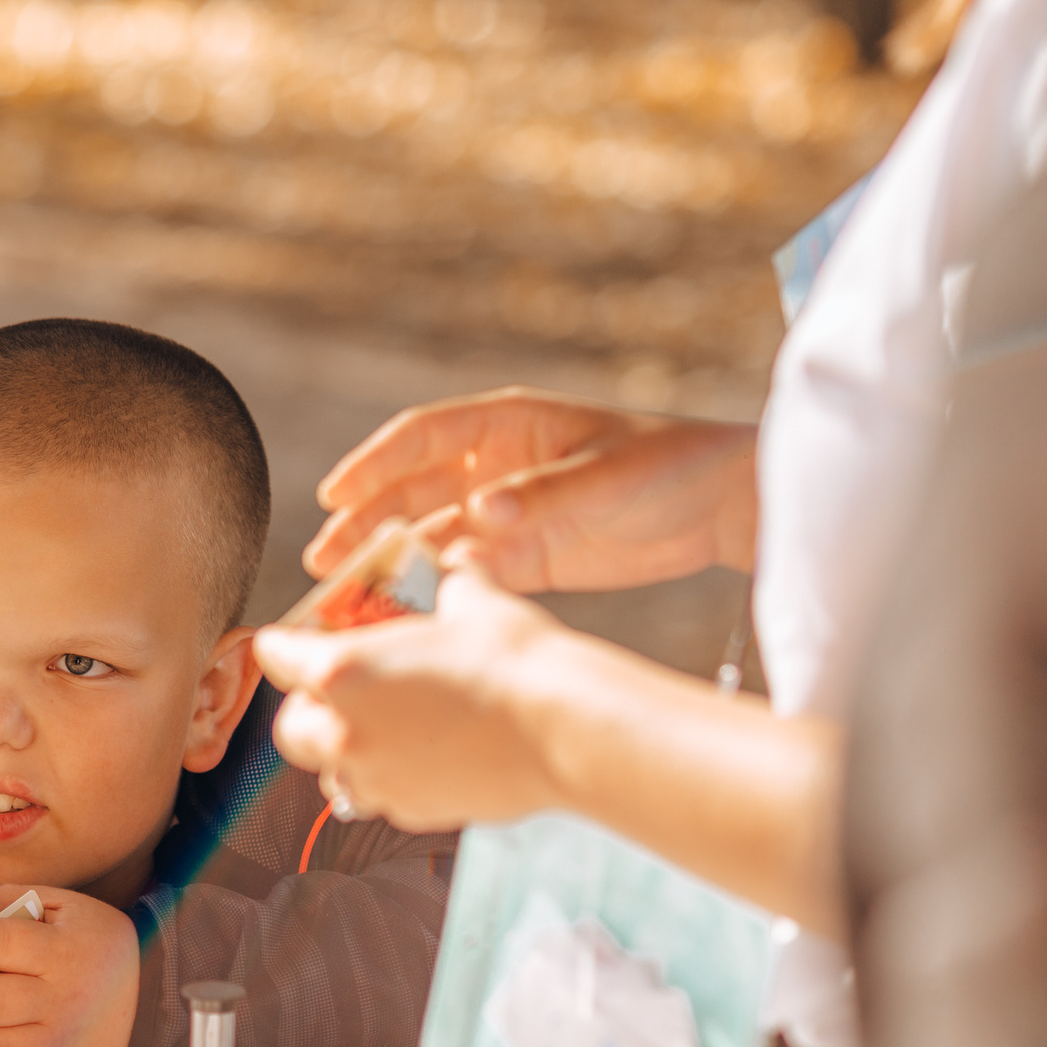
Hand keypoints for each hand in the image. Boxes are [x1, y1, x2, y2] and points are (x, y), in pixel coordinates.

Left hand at [256, 565, 573, 831]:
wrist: (564, 729)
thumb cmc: (516, 660)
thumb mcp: (473, 602)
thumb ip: (448, 584)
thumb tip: (457, 563)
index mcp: (340, 672)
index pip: (278, 656)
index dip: (289, 644)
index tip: (300, 642)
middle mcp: (344, 733)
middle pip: (292, 728)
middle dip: (309, 708)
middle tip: (341, 690)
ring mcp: (376, 779)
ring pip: (332, 770)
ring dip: (347, 749)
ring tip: (385, 726)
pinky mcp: (410, 812)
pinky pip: (381, 794)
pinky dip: (390, 776)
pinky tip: (426, 753)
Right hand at [304, 387, 757, 593]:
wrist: (722, 507)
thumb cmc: (668, 464)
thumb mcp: (606, 473)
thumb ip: (543, 495)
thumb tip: (478, 511)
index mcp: (507, 427)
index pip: (421, 438)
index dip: (372, 466)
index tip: (333, 496)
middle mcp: (495, 469)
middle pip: (411, 494)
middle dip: (365, 526)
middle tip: (324, 563)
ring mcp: (507, 516)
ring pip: (431, 539)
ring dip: (391, 566)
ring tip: (349, 599)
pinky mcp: (527, 558)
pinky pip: (467, 576)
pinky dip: (436, 596)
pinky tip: (406, 619)